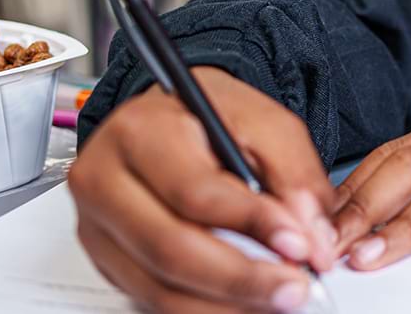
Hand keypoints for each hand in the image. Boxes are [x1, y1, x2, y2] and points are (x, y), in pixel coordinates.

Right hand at [70, 68, 338, 311]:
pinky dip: (203, 308)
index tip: (299, 246)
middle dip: (240, 278)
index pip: (195, 192)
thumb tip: (312, 238)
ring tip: (276, 299)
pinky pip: (151, 298)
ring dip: (224, 304)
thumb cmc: (216, 116)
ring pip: (158, 286)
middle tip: (294, 288)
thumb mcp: (266, 123)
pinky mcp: (106, 260)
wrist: (173, 116)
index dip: (251, 224)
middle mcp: (104, 181)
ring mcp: (98, 227)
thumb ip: (295, 175)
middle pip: (169, 249)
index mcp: (142, 132)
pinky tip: (243, 303)